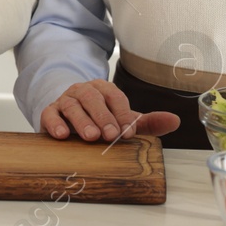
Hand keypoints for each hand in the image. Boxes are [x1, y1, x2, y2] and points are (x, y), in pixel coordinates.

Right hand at [40, 79, 180, 142]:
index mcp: (104, 89)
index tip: (129, 132)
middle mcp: (84, 91)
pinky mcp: (49, 112)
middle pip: (93, 98)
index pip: (115, 96)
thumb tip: (176, 121)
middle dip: (103, 117)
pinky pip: (50, 114)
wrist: (68, 117)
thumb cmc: (100, 120)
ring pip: (72, 106)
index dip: (123, 113)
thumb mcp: (122, 120)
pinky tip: (61, 135)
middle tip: (110, 135)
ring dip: (82, 121)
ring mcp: (65, 100)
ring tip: (90, 136)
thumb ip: (148, 122)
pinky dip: (55, 123)